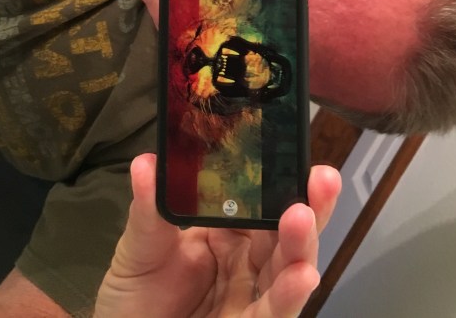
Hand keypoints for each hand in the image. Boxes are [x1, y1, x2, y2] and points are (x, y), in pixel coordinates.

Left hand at [94, 153, 340, 317]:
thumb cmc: (134, 295)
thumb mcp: (140, 247)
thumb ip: (149, 209)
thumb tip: (146, 163)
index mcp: (225, 230)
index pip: (261, 201)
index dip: (281, 179)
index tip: (296, 154)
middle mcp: (246, 261)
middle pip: (285, 231)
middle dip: (308, 204)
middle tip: (321, 179)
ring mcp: (250, 296)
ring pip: (287, 269)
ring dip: (301, 244)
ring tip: (303, 218)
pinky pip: (272, 313)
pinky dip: (289, 296)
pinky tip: (303, 276)